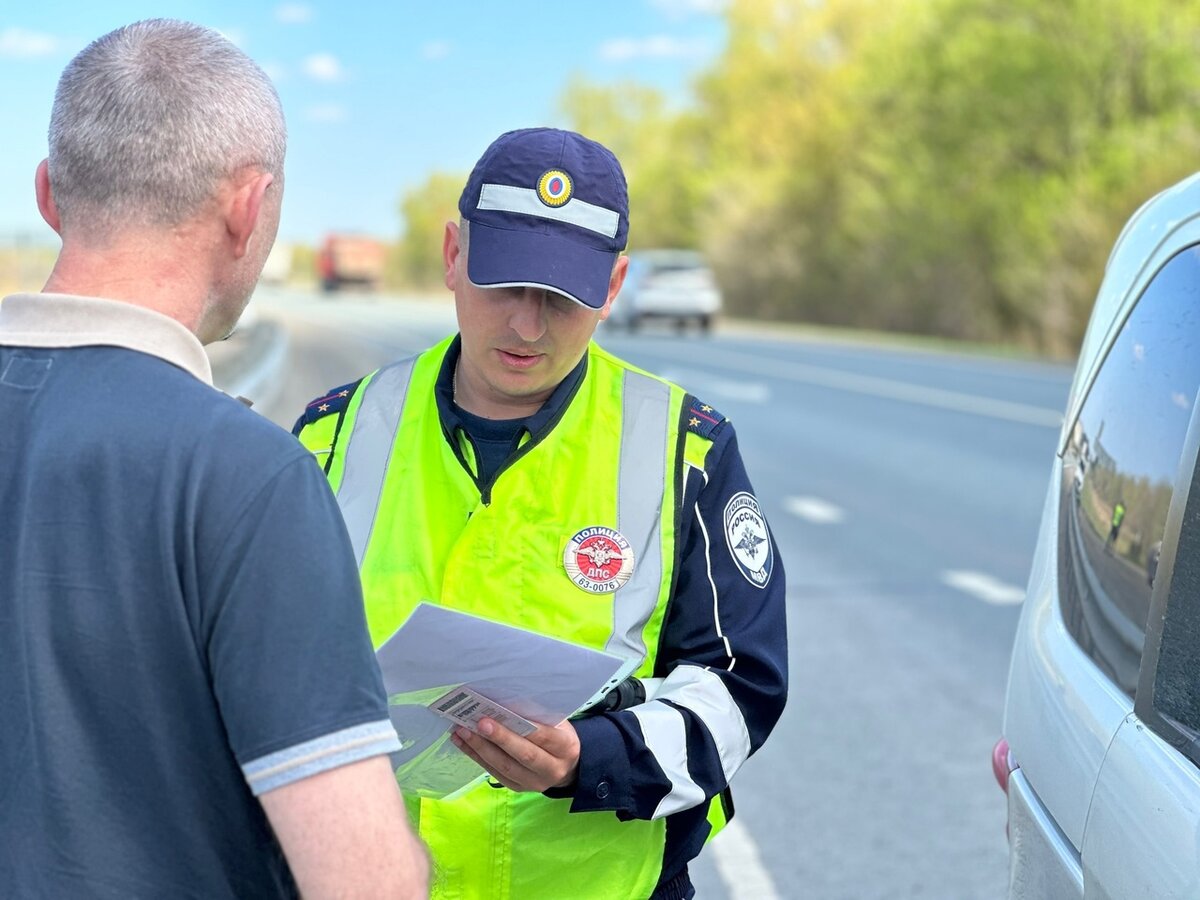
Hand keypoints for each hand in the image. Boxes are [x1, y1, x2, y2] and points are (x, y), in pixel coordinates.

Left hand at [450, 717, 579, 792]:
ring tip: (461, 731)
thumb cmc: (559, 735)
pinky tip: (464, 743)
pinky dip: (478, 757)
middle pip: (522, 755)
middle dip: (497, 738)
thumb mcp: (558, 723)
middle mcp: (551, 769)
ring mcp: (534, 782)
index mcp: (565, 747)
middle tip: (475, 723)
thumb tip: (505, 704)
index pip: (542, 737)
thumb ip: (537, 716)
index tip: (499, 715)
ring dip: (480, 748)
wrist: (567, 767)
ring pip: (505, 767)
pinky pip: (495, 773)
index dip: (520, 727)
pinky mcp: (518, 788)